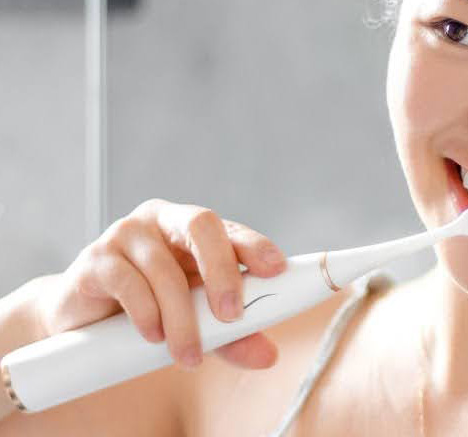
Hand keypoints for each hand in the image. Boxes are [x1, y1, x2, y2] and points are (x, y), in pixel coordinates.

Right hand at [30, 198, 287, 370]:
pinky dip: (146, 313)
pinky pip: (127, 282)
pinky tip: (153, 336)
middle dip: (222, 271)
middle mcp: (163, 220)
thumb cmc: (150, 309)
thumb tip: (267, 355)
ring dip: (182, 318)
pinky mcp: (95, 258)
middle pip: (201, 226)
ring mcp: (126, 233)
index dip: (255, 245)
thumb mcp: (196, 322)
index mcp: (193, 228)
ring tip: (189, 354)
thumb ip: (231, 336)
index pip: (230, 228)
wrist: (83, 320)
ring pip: (165, 269)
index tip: (276, 269)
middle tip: (232, 316)